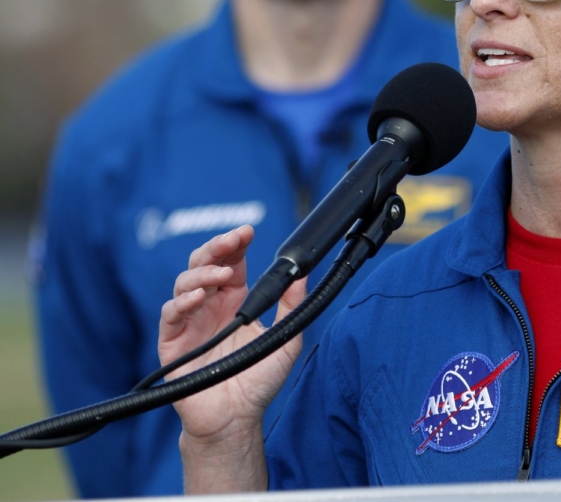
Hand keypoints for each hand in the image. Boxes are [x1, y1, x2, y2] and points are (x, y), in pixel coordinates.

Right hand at [158, 225, 305, 444]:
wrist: (237, 417)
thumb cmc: (258, 380)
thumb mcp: (285, 338)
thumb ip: (291, 306)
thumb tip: (302, 274)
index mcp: (235, 302)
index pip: (232, 263)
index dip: (236, 245)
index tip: (247, 232)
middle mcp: (210, 307)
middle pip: (205, 264)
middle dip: (216, 247)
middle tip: (232, 240)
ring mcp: (190, 323)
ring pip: (185, 283)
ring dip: (202, 273)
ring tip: (221, 275)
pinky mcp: (173, 343)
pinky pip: (170, 315)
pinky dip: (182, 302)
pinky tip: (198, 297)